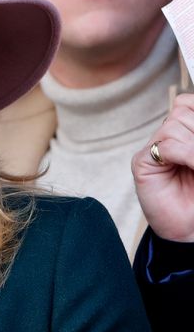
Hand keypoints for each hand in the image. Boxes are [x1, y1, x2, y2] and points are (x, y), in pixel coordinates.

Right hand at [133, 93, 193, 241]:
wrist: (189, 228)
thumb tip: (193, 134)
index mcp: (185, 133)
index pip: (188, 103)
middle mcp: (167, 137)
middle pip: (183, 111)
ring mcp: (152, 149)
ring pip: (174, 125)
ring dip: (193, 144)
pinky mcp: (142, 163)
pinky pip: (165, 145)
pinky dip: (184, 154)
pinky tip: (189, 167)